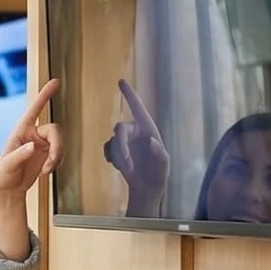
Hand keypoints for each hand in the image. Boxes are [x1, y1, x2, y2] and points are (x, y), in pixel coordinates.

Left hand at [0, 79, 61, 258]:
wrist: (8, 190)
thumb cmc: (3, 175)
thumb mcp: (7, 165)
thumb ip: (20, 155)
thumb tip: (33, 146)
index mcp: (20, 131)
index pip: (34, 110)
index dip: (44, 95)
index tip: (55, 82)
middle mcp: (33, 134)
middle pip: (55, 130)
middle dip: (58, 146)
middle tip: (51, 163)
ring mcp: (42, 144)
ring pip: (60, 142)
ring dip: (57, 157)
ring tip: (47, 170)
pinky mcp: (48, 154)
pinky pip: (61, 153)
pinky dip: (58, 162)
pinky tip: (47, 171)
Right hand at [101, 78, 169, 216]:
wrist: (146, 188)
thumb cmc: (158, 175)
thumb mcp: (163, 166)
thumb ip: (160, 154)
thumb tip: (152, 141)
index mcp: (149, 130)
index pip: (138, 109)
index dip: (130, 95)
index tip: (121, 81)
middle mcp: (135, 132)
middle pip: (119, 128)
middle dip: (121, 147)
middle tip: (127, 165)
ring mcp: (124, 140)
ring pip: (113, 141)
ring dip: (119, 157)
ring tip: (128, 171)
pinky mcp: (116, 149)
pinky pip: (107, 148)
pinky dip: (112, 158)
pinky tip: (119, 167)